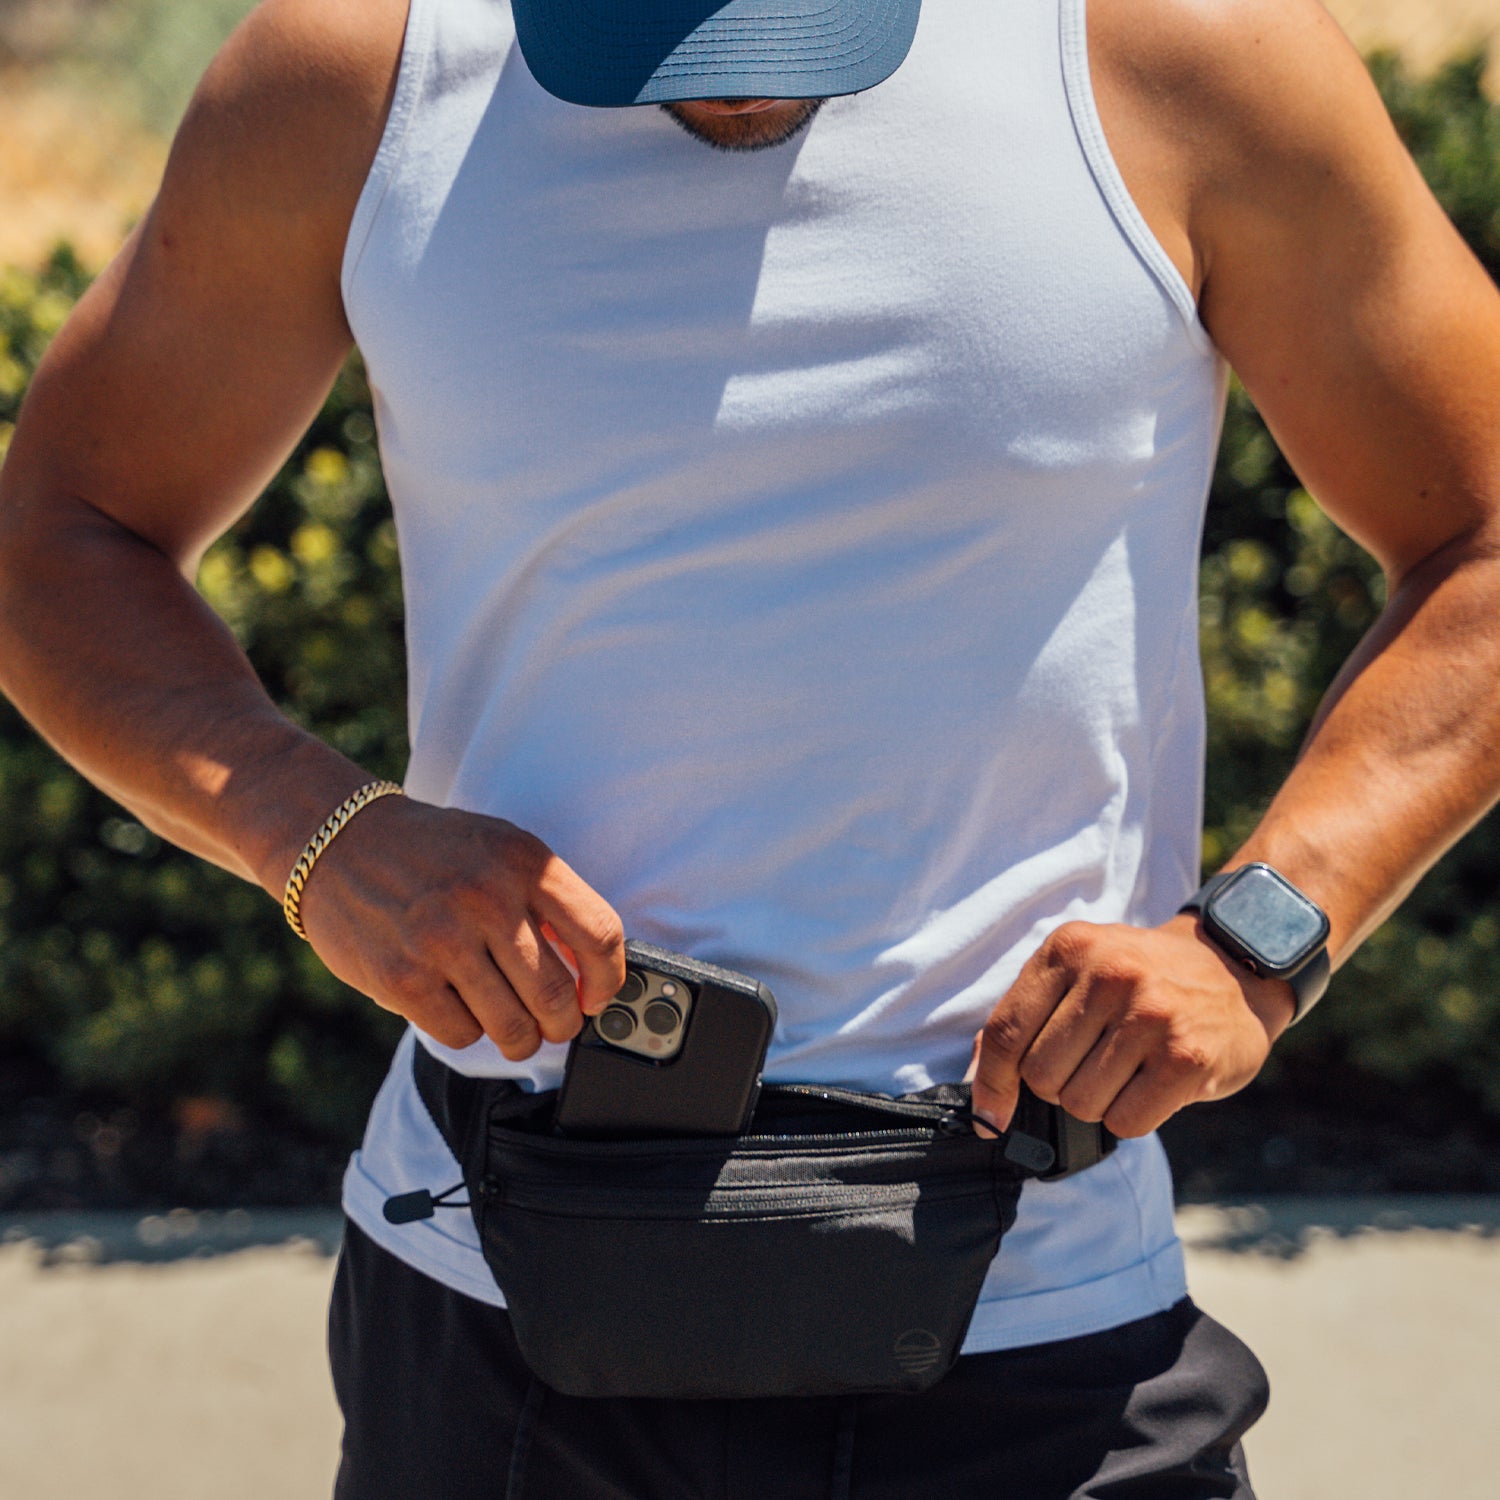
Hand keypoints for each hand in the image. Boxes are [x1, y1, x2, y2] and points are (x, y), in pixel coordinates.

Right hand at [293, 796, 625, 1058]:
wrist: (339, 843)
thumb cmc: (434, 852)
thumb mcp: (501, 848)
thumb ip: (548, 898)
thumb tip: (591, 970)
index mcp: (524, 861)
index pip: (599, 935)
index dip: (610, 979)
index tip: (598, 995)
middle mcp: (487, 898)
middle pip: (558, 995)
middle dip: (564, 1024)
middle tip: (556, 1025)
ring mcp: (442, 940)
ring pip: (513, 1026)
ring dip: (521, 1040)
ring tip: (516, 1032)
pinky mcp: (402, 979)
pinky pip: (462, 1034)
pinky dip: (468, 1031)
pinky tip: (460, 1009)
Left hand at [969, 915, 1295, 1138]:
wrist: (1234, 967)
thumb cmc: (1141, 977)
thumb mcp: (1080, 969)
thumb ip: (1027, 1015)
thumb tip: (982, 1087)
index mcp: (1069, 948)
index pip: (1006, 1031)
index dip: (989, 1083)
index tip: (988, 1119)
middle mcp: (1109, 975)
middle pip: (1041, 1076)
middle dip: (1060, 1085)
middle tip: (1095, 1063)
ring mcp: (1151, 1014)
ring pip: (1081, 1103)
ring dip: (1098, 1102)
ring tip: (1128, 1069)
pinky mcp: (1186, 1057)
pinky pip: (1126, 1121)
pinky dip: (1132, 1117)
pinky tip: (1153, 1085)